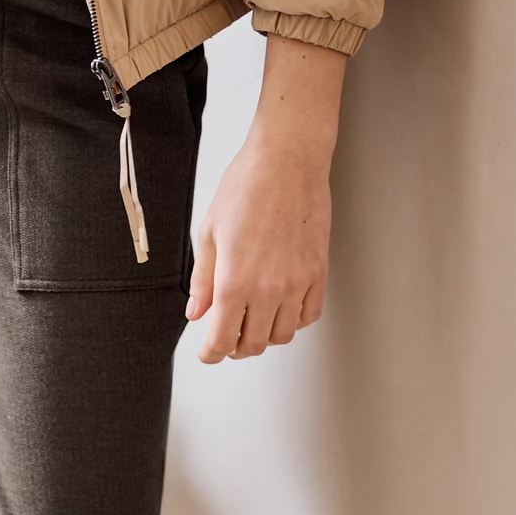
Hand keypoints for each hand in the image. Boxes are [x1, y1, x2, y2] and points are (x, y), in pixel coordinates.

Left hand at [186, 34, 345, 360]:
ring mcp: (298, 282)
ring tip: (253, 322)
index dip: (212, 354)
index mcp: (235, 281)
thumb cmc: (247, 187)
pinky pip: (309, 316)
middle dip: (236, 349)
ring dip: (265, 336)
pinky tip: (281, 309)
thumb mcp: (209, 234)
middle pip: (254, 345)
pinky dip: (293, 322)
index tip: (208, 353)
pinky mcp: (318, 272)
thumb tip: (196, 312)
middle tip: (228, 339)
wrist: (288, 160)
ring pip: (283, 335)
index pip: (222, 340)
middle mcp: (268, 289)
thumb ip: (203, 280)